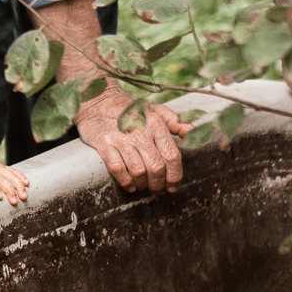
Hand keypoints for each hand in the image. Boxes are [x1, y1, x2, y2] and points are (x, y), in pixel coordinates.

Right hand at [74, 88, 191, 192]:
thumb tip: (192, 131)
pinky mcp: (105, 144)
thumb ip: (176, 121)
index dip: (175, 175)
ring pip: (138, 171)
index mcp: (156, 124)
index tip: (173, 185)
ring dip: (142, 184)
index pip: (172, 156)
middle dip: (158, 184)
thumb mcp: (156, 111)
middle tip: (157, 188)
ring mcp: (121, 139)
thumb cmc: (130, 111)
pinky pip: (118, 169)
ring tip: (143, 186)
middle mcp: (140, 132)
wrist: (99, 103)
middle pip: (156, 168)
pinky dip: (125, 181)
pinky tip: (129, 184)